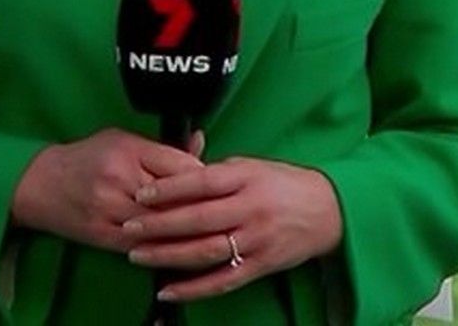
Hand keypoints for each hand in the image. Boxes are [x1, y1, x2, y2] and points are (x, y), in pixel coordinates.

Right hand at [11, 129, 203, 251]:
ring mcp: (110, 210)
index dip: (204, 178)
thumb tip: (201, 141)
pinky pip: (142, 245)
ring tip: (203, 229)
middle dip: (199, 206)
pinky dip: (162, 245)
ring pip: (161, 225)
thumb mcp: (123, 140)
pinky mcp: (102, 235)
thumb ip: (162, 147)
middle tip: (217, 209)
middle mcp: (119, 179)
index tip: (216, 184)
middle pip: (174, 198)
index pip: (180, 166)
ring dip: (184, 230)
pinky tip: (177, 245)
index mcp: (128, 150)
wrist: (40, 184)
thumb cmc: (87, 157)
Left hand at [122, 156, 342, 302]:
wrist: (328, 210)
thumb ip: (217, 173)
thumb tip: (176, 175)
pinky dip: (193, 288)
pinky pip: (221, 281)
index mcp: (247, 179)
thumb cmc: (284, 184)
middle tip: (129, 227)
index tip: (142, 194)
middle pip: (198, 219)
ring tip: (138, 255)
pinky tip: (167, 290)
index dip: (169, 189)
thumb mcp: (253, 167)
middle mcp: (250, 209)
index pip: (201, 182)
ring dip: (168, 256)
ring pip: (205, 252)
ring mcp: (256, 240)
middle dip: (158, 225)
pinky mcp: (260, 265)